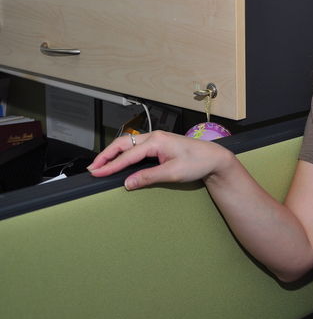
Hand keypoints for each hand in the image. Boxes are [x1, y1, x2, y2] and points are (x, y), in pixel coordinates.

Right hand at [87, 130, 234, 190]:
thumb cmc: (198, 162)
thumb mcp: (173, 173)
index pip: (128, 155)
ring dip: (114, 153)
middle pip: (123, 144)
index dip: (111, 165)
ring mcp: (157, 139)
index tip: (97, 173)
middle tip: (93, 168)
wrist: (214, 158)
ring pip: (129, 144)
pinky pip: (137, 146)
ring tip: (101, 164)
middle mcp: (155, 137)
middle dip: (106, 155)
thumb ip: (149, 177)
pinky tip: (119, 160)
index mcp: (157, 141)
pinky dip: (124, 153)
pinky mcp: (160, 144)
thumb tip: (129, 182)